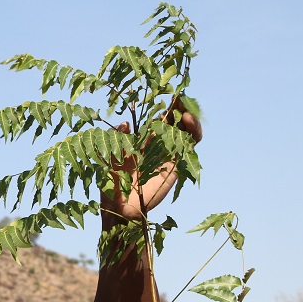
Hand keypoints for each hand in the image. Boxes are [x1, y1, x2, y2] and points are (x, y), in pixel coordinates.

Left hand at [102, 98, 201, 221]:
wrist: (120, 208)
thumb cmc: (111, 183)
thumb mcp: (110, 157)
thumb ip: (118, 139)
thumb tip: (126, 123)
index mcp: (141, 141)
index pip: (155, 120)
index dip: (162, 107)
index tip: (165, 93)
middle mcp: (157, 146)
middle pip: (173, 122)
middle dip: (178, 107)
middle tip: (179, 96)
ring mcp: (168, 155)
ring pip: (185, 132)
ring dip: (188, 117)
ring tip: (185, 108)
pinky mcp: (177, 165)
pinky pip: (190, 146)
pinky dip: (193, 131)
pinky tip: (187, 120)